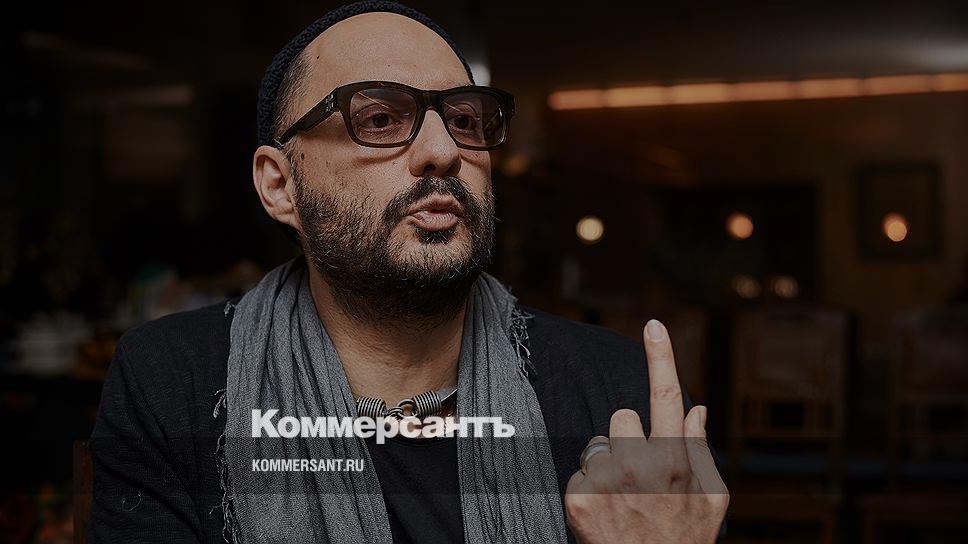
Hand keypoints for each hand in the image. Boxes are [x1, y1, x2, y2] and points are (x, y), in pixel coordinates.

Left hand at [564, 319, 727, 542]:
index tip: (653, 325)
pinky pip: (580, 472)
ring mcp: (605, 482)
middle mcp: (638, 466)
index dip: (661, 357)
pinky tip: (605, 511)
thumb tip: (697, 410)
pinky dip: (589, 489)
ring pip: (598, 444)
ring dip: (607, 463)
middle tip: (639, 472)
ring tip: (622, 497)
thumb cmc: (685, 540)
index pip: (667, 396)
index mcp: (674, 460)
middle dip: (628, 436)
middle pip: (621, 416)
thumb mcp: (711, 499)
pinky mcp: (578, 498)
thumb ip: (701, 449)